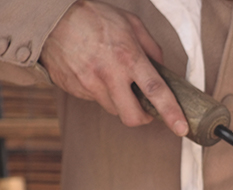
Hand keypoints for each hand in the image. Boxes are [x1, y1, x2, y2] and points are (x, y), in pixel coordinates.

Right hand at [40, 0, 187, 135]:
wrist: (50, 16)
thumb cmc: (94, 17)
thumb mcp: (131, 24)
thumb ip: (152, 49)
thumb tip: (163, 70)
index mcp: (128, 57)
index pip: (155, 91)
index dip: (171, 112)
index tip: (181, 128)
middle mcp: (108, 74)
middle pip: (132, 116)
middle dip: (143, 118)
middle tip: (146, 109)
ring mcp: (88, 84)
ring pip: (113, 109)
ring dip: (120, 101)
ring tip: (115, 79)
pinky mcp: (73, 88)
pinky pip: (95, 100)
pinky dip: (101, 93)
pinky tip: (96, 73)